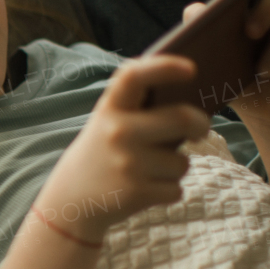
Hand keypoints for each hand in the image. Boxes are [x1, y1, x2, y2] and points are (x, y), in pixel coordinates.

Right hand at [33, 55, 210, 241]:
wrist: (69, 201)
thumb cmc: (100, 155)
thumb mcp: (106, 123)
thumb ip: (138, 108)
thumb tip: (191, 97)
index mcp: (110, 109)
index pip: (134, 76)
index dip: (164, 67)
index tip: (190, 68)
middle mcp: (118, 132)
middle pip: (182, 119)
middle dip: (200, 125)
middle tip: (200, 130)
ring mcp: (128, 163)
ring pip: (182, 163)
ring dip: (173, 169)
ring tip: (147, 172)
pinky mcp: (137, 192)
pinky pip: (176, 189)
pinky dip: (166, 192)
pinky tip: (143, 190)